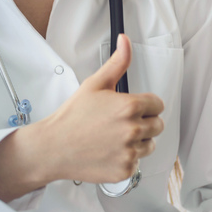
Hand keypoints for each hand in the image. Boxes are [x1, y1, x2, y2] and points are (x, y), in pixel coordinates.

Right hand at [0, 35, 163, 195]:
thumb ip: (117, 62)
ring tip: (114, 138)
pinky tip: (109, 152)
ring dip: (138, 142)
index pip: (158, 105)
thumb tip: (125, 41)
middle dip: (144, 123)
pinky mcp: (125, 170)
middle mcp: (133, 130)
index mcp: (129, 107)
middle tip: (120, 123)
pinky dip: (126, 159)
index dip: (145, 105)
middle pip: (158, 125)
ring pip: (149, 145)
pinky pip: (137, 163)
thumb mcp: (94, 84)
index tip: (131, 109)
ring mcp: (130, 152)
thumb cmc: (72, 117)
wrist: (53, 147)